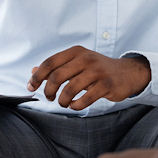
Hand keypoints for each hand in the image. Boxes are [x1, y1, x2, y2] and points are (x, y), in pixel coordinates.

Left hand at [26, 45, 150, 109]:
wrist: (126, 73)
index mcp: (76, 52)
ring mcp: (97, 71)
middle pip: (57, 76)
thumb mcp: (77, 63)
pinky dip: (75, 105)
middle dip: (48, 90)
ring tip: (63, 103)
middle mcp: (86, 59)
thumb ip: (56, 67)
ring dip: (62, 100)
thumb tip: (33, 71)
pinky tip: (75, 105)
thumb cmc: (97, 69)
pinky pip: (85, 99)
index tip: (31, 86)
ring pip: (70, 89)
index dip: (37, 76)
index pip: (50, 63)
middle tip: (49, 97)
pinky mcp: (106, 85)